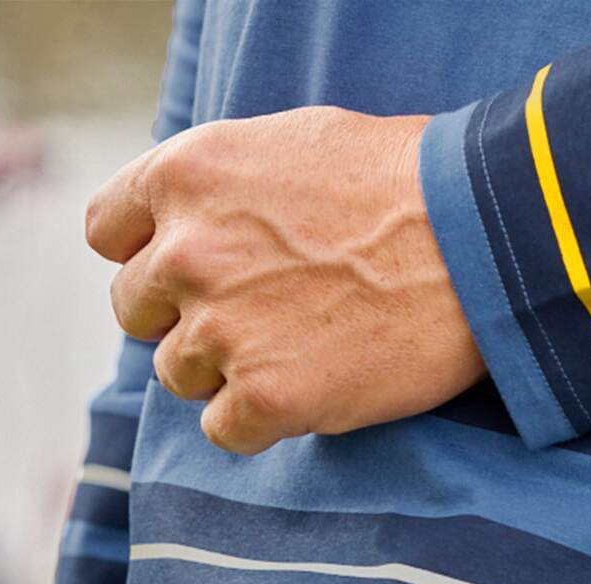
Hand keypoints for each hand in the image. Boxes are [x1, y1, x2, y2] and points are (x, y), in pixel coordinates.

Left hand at [88, 107, 486, 454]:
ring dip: (226, 372)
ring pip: (179, 375)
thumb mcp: (292, 145)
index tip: (193, 271)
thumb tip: (196, 227)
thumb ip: (223, 190)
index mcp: (183, 175)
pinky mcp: (266, 397)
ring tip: (299, 352)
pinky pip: (223, 430)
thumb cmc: (406, 185)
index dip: (149, 255)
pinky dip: (259, 422)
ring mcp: (221, 330)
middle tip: (256, 318)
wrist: (482, 242)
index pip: (108, 232)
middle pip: (135, 312)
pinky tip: (310, 393)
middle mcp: (185, 253)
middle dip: (186, 317)